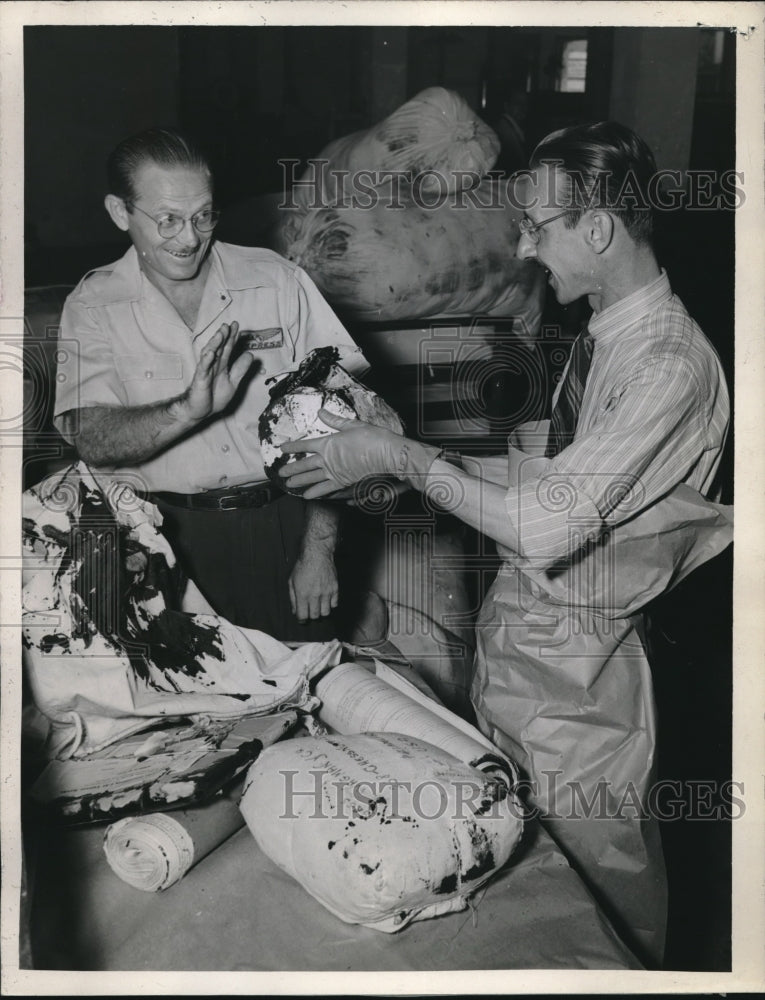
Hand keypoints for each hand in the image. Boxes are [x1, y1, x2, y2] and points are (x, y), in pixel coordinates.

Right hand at [181, 322, 254, 421]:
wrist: (202, 411)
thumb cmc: (215, 396)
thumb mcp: (233, 382)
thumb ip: (240, 369)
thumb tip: (250, 354)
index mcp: (222, 365)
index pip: (227, 348)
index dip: (232, 338)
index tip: (237, 326)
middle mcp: (213, 365)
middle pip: (219, 348)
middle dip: (224, 336)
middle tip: (229, 324)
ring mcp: (206, 371)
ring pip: (210, 354)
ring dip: (215, 344)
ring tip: (220, 333)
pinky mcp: (200, 380)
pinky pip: (203, 368)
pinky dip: (207, 360)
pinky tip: (210, 353)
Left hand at [279, 409, 405, 498]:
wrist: (385, 454)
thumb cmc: (372, 438)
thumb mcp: (352, 425)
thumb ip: (335, 420)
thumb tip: (321, 412)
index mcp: (328, 443)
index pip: (305, 445)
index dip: (292, 447)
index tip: (282, 449)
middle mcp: (327, 459)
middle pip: (304, 465)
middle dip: (291, 469)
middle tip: (280, 473)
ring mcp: (334, 472)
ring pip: (312, 478)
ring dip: (299, 482)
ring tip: (289, 485)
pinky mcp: (343, 482)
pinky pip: (325, 489)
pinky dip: (316, 493)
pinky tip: (308, 496)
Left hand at [288, 547, 338, 621]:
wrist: (317, 554)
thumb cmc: (303, 566)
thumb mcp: (292, 581)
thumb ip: (293, 598)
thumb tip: (295, 611)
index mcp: (302, 594)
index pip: (303, 616)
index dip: (302, 619)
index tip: (302, 618)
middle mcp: (314, 595)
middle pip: (315, 616)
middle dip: (311, 616)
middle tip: (310, 611)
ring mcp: (326, 592)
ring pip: (326, 612)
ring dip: (321, 612)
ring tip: (318, 606)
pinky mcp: (335, 588)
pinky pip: (334, 604)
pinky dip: (330, 604)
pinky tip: (326, 600)